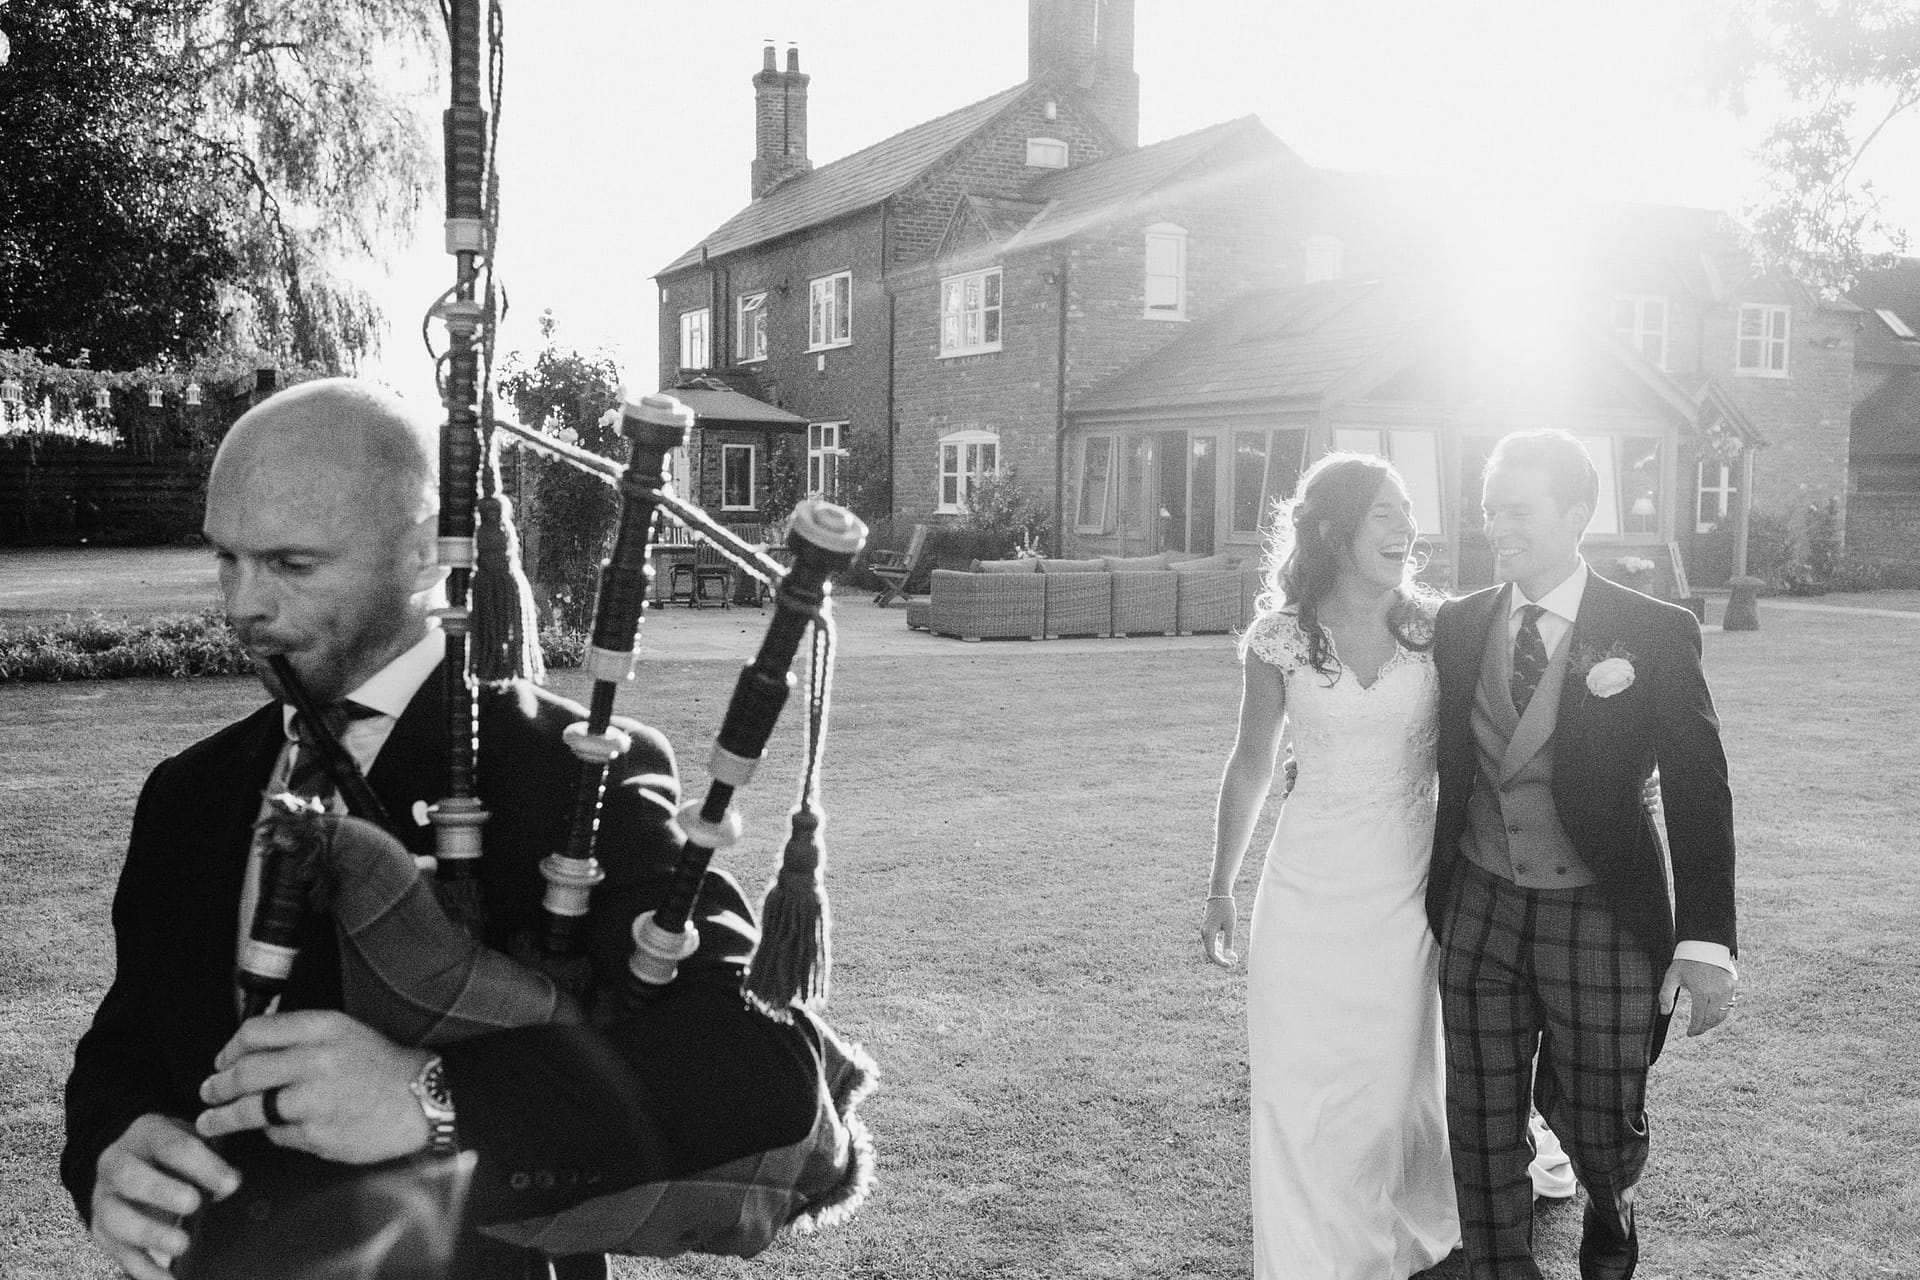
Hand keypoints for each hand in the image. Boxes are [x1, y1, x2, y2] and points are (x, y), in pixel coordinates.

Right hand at [89, 1113, 238, 1279]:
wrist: (127, 1159)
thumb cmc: (171, 1151)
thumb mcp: (190, 1138)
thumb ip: (211, 1156)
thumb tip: (230, 1185)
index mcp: (145, 1134)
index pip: (171, 1145)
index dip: (201, 1163)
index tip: (231, 1182)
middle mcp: (116, 1165)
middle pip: (130, 1177)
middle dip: (162, 1191)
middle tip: (194, 1204)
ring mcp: (104, 1200)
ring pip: (116, 1218)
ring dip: (150, 1234)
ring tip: (182, 1245)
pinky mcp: (101, 1232)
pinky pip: (119, 1253)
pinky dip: (144, 1270)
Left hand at [196, 1010, 431, 1163]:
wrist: (419, 1100)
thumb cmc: (378, 1066)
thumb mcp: (342, 1032)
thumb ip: (297, 1037)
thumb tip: (242, 1053)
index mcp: (323, 1028)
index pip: (255, 1032)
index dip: (229, 1049)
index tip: (222, 1061)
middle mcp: (317, 1060)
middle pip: (245, 1073)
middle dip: (217, 1086)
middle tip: (208, 1093)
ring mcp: (315, 1100)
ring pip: (251, 1110)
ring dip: (224, 1118)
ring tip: (212, 1122)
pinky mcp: (317, 1134)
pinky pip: (277, 1134)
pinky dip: (272, 1132)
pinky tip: (279, 1128)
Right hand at [1201, 895, 1238, 968]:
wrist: (1220, 895)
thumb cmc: (1226, 909)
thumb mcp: (1230, 926)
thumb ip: (1228, 941)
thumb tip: (1228, 956)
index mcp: (1208, 933)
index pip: (1212, 954)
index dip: (1220, 962)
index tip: (1230, 966)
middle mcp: (1204, 933)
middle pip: (1211, 952)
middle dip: (1222, 960)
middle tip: (1234, 963)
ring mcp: (1205, 931)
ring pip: (1211, 948)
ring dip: (1221, 955)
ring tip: (1233, 958)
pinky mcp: (1208, 928)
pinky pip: (1212, 942)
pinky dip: (1219, 948)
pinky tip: (1228, 950)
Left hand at [1659, 958, 1736, 1035]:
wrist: (1705, 944)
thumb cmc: (1686, 960)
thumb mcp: (1672, 975)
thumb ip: (1665, 994)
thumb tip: (1664, 1012)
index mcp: (1701, 993)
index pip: (1699, 1018)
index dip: (1694, 1028)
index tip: (1689, 1034)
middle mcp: (1717, 994)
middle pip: (1712, 1019)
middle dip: (1704, 1028)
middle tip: (1696, 1031)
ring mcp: (1727, 990)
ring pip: (1723, 1014)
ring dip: (1714, 1022)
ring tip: (1704, 1024)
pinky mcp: (1732, 985)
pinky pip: (1729, 1004)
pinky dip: (1722, 1012)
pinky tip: (1713, 1013)